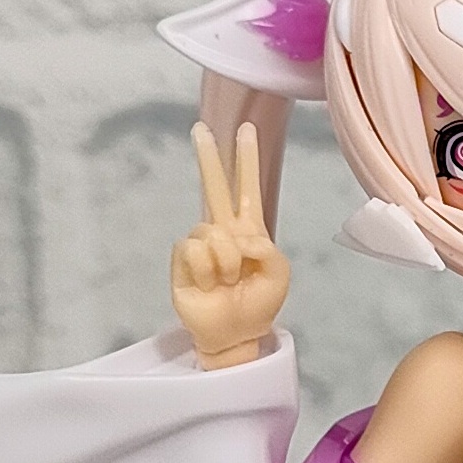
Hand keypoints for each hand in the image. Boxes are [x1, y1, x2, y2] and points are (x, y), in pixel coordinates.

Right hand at [170, 121, 290, 367]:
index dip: (247, 160)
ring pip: (211, 231)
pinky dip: (209, 270)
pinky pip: (196, 250)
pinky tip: (211, 285)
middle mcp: (223, 232)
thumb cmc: (259, 304)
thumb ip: (266, 247)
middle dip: (208, 158)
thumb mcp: (279, 274)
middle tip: (199, 130)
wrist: (236, 333)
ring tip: (228, 280)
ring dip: (226, 259)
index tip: (246, 130)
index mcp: (249, 229)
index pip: (247, 188)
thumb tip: (236, 234)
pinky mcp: (183, 260)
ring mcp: (201, 245)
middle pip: (213, 187)